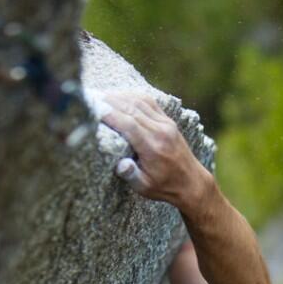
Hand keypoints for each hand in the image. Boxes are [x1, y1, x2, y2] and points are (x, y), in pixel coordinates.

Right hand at [95, 90, 211, 212]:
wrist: (191, 183)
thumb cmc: (165, 187)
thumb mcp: (145, 188)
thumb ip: (131, 176)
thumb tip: (120, 165)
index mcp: (154, 148)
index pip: (129, 124)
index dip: (110, 113)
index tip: (93, 107)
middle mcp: (161, 131)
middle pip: (132, 108)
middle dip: (110, 101)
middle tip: (91, 96)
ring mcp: (166, 124)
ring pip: (140, 102)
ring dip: (120, 96)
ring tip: (101, 95)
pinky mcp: (168, 121)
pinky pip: (149, 102)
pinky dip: (132, 97)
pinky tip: (120, 96)